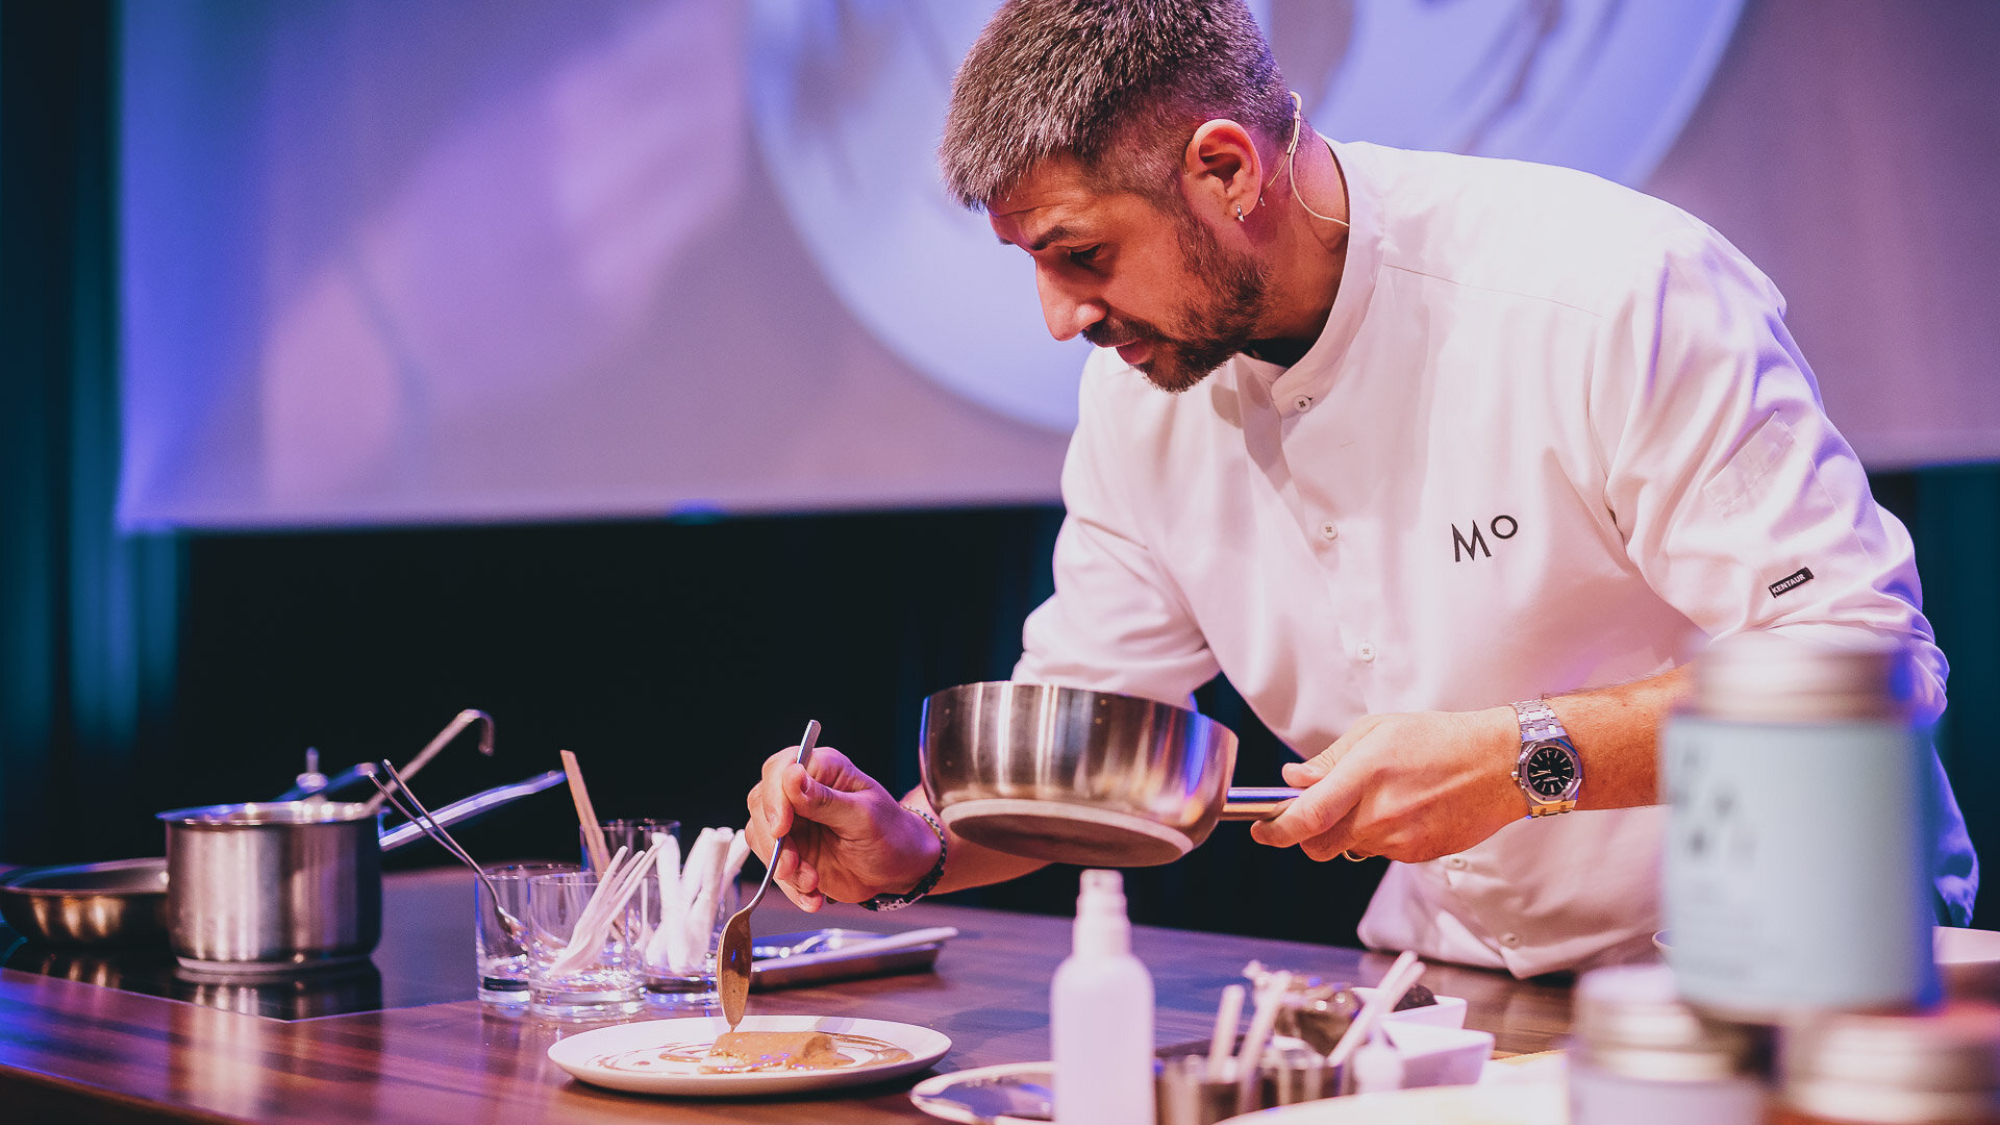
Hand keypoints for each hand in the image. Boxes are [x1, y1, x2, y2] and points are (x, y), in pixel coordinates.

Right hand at [743, 744, 939, 911]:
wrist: (899, 868)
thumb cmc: (891, 833)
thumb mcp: (864, 816)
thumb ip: (826, 800)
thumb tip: (791, 776)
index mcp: (823, 768)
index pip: (779, 770)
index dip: (774, 798)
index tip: (781, 828)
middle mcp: (801, 791)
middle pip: (761, 804)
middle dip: (773, 842)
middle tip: (793, 866)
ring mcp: (793, 821)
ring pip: (761, 838)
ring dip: (782, 868)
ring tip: (812, 882)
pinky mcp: (791, 850)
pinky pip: (772, 866)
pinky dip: (789, 888)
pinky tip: (813, 896)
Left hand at [1249, 707, 1521, 862]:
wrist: (1500, 765)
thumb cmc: (1442, 740)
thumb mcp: (1379, 732)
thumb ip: (1331, 759)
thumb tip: (1294, 779)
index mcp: (1364, 777)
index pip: (1306, 817)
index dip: (1276, 830)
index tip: (1262, 830)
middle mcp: (1379, 815)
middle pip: (1318, 846)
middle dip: (1306, 835)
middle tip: (1312, 815)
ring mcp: (1399, 840)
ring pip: (1350, 848)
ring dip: (1349, 831)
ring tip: (1379, 797)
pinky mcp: (1417, 855)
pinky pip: (1381, 852)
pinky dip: (1380, 835)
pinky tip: (1404, 809)